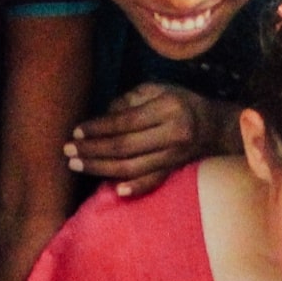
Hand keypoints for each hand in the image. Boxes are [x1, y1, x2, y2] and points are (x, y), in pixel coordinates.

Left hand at [65, 84, 237, 196]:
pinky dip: (134, 188)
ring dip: (101, 168)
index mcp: (167, 109)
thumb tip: (104, 118)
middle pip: (125, 147)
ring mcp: (174, 156)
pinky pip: (152, 182)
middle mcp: (172, 135)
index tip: (77, 132)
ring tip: (76, 165)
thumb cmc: (179, 103)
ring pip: (132, 167)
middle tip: (68, 151)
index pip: (126, 122)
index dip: (99, 128)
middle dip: (92, 150)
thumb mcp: (158, 90)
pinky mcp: (174, 171)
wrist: (214, 127)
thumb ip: (130, 100)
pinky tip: (114, 190)